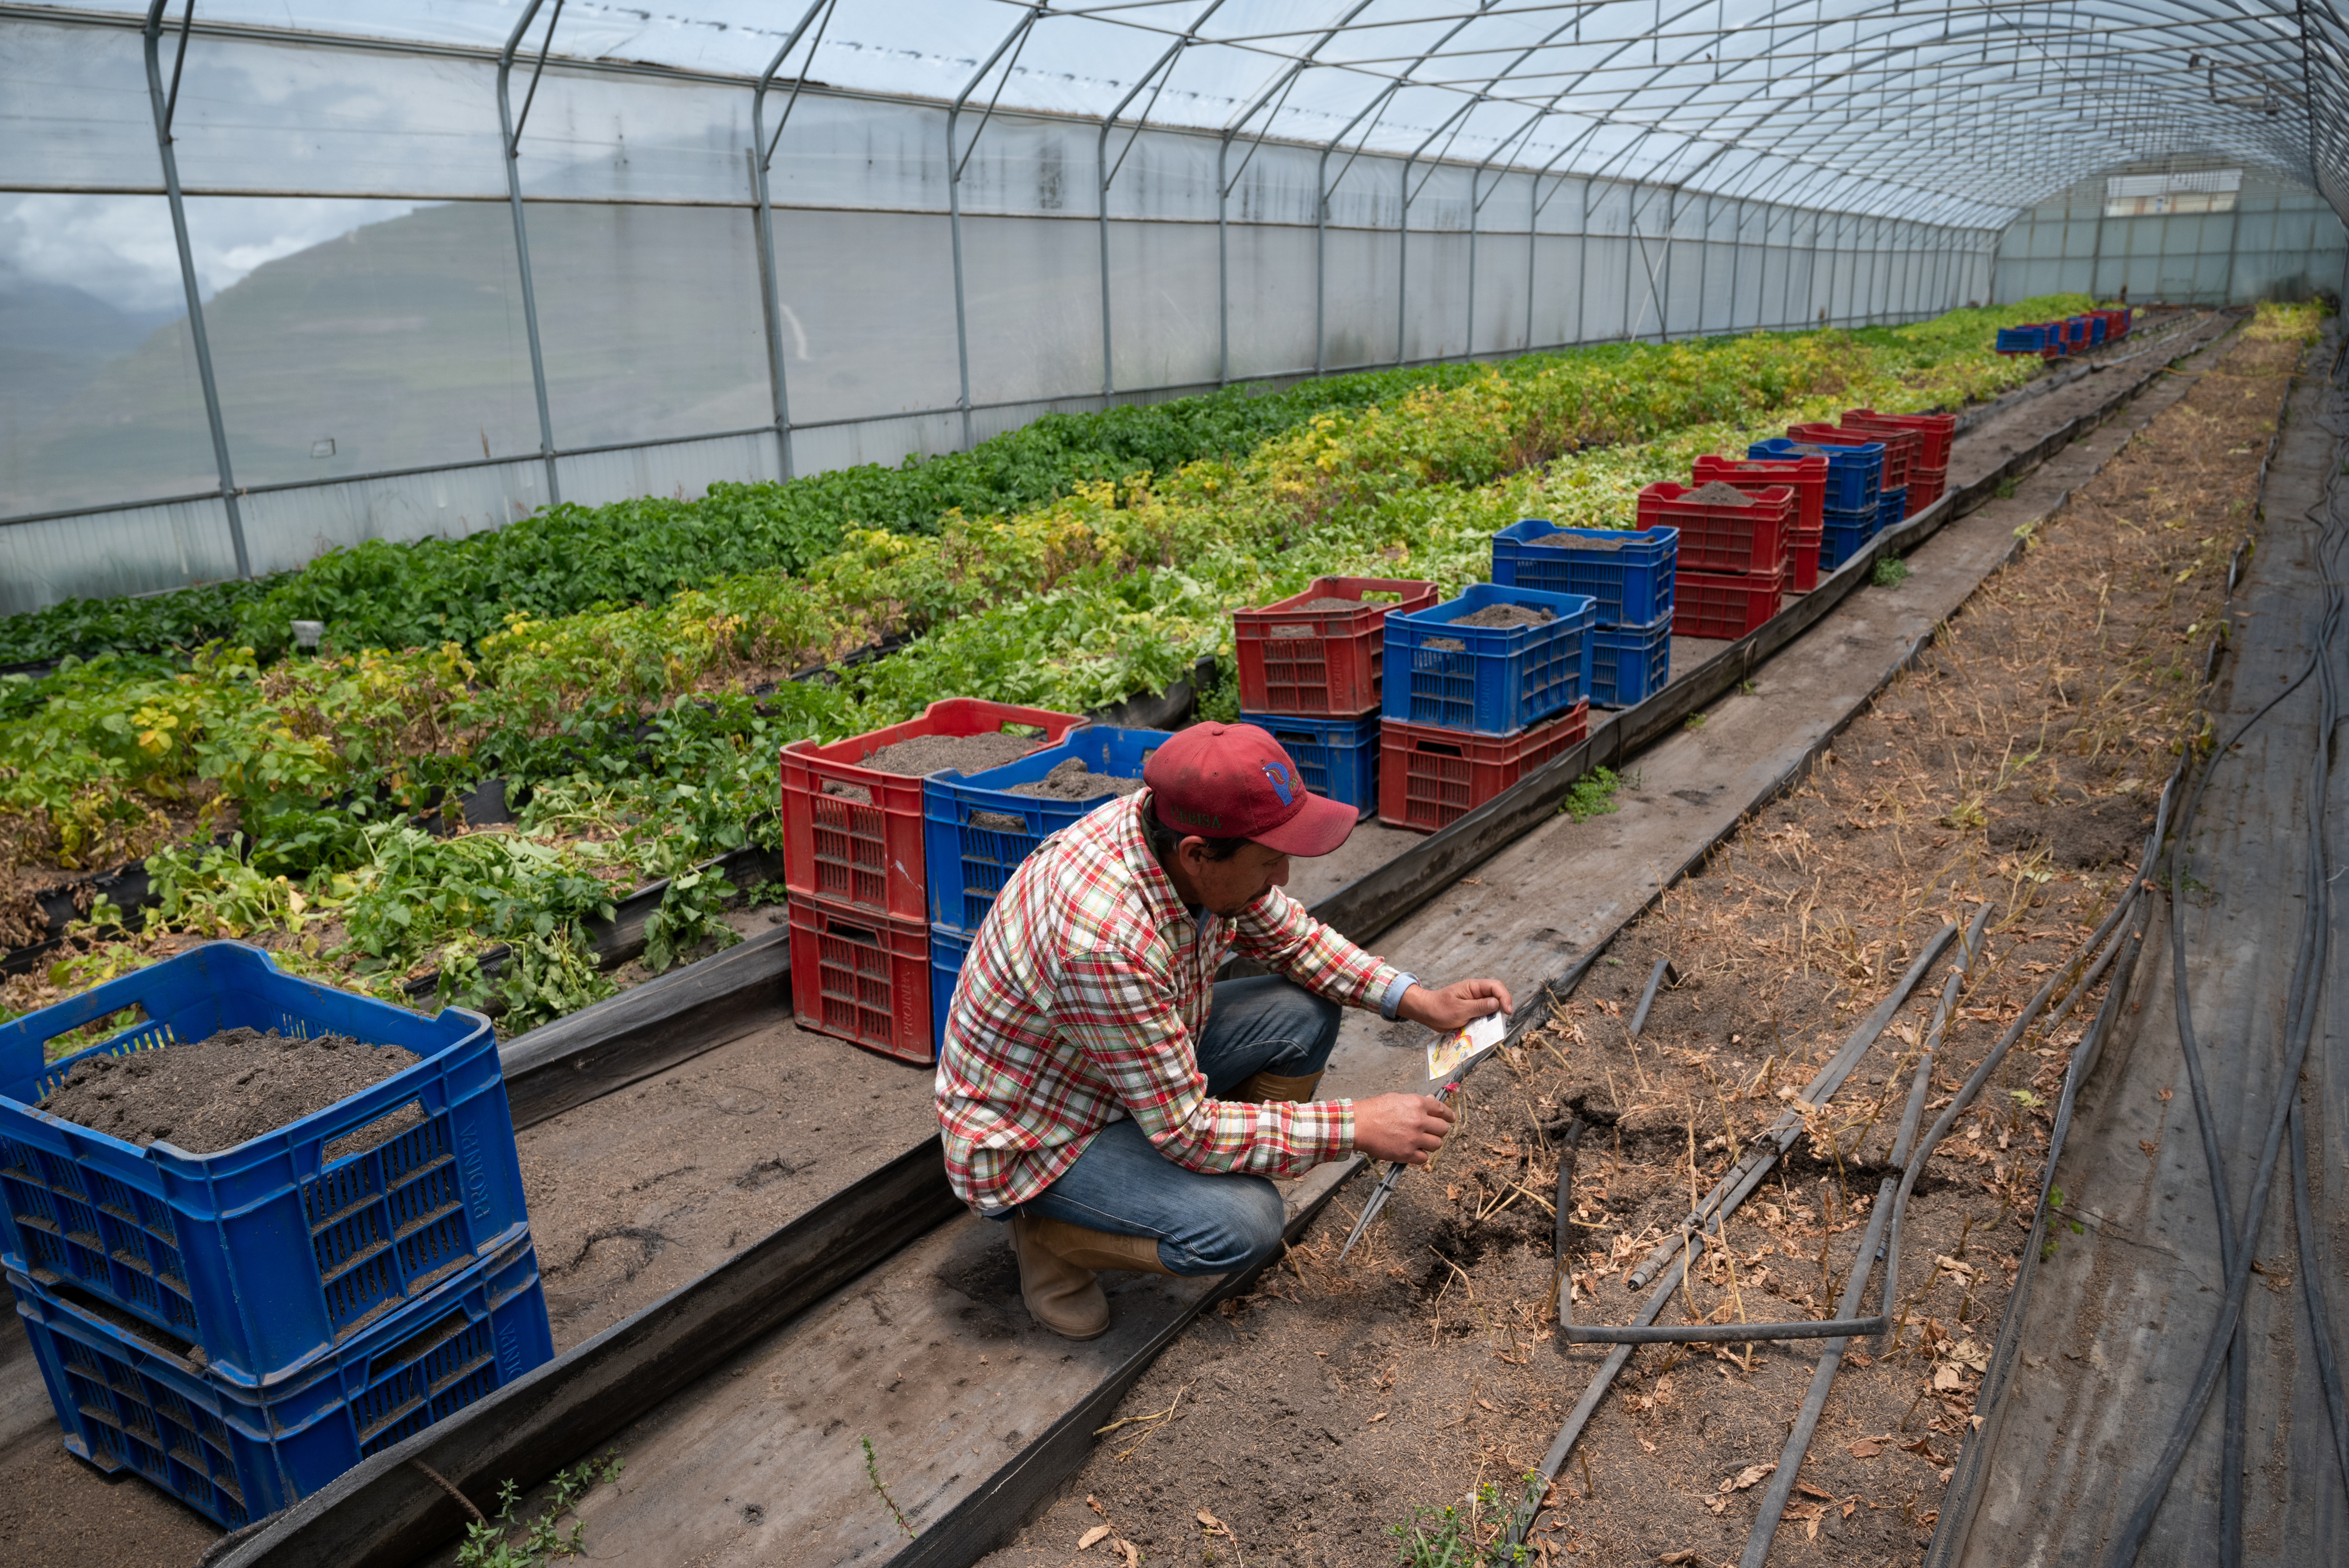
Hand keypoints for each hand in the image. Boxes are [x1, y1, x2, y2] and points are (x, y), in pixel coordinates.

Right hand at [1352, 1092, 1456, 1163]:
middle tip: (1432, 1132)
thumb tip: (1431, 1101)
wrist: (1357, 1125)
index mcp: (1417, 1104)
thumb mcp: (1397, 1098)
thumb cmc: (1373, 1110)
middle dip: (1439, 1130)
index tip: (1450, 1119)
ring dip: (1430, 1144)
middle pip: (1443, 1129)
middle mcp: (1419, 1121)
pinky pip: (1424, 1158)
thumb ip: (1416, 1102)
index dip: (1449, 1115)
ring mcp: (1414, 1138)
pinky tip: (1413, 1151)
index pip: (1442, 1110)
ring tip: (1420, 1142)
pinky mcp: (1406, 1153)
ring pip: (1436, 1144)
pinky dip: (1420, 1156)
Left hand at [1396, 977, 1514, 1031]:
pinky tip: (1484, 1032)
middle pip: (1496, 998)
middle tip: (1501, 1023)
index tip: (1508, 1011)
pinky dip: (1485, 1024)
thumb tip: (1497, 1004)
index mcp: (1473, 987)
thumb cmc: (1439, 1008)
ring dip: (1493, 1019)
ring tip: (1493, 1029)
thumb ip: (1478, 1007)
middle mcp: (1476, 994)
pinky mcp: (1472, 1013)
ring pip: (1491, 1010)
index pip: (1495, 987)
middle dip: (1501, 1009)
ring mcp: (1474, 1004)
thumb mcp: (1459, 1009)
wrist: (1425, 1013)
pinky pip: (1483, 1017)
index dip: (1505, 998)